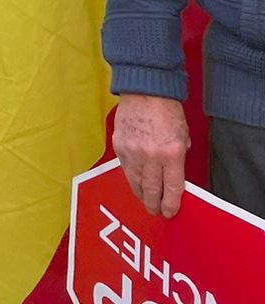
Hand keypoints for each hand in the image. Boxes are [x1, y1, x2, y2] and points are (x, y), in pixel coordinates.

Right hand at [114, 93, 188, 217]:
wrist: (145, 91)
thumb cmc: (166, 110)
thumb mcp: (183, 137)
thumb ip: (179, 157)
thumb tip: (172, 173)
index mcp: (172, 154)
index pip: (171, 188)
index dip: (171, 204)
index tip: (170, 212)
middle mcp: (151, 156)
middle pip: (151, 190)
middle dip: (154, 204)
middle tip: (155, 211)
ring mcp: (132, 152)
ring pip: (135, 182)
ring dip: (141, 194)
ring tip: (145, 200)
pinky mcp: (119, 146)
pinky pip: (125, 168)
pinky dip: (131, 177)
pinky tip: (135, 181)